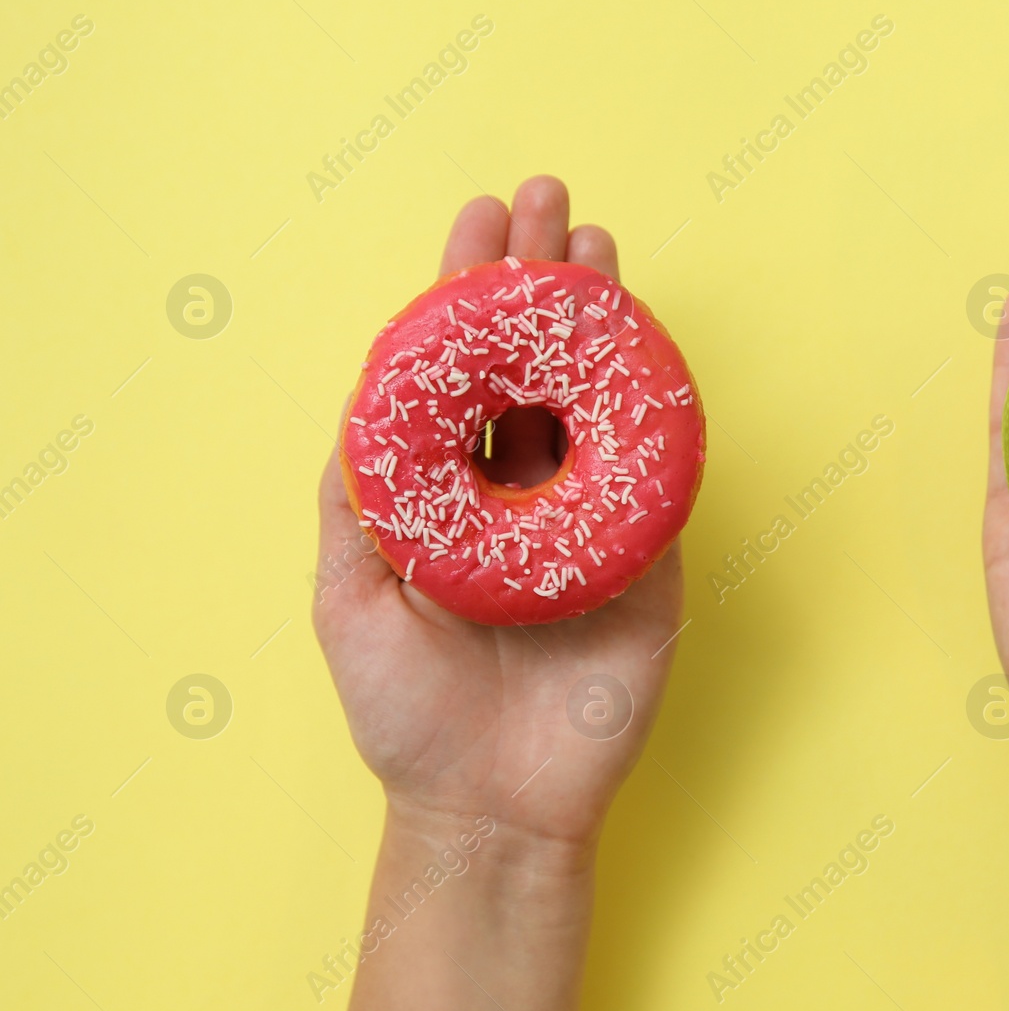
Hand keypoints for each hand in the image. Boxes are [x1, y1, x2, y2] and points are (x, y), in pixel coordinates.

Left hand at [313, 175, 683, 857]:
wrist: (492, 810)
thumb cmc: (407, 719)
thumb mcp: (349, 605)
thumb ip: (352, 509)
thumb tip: (354, 411)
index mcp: (455, 497)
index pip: (464, 374)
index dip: (469, 295)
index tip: (478, 223)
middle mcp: (526, 494)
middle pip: (538, 365)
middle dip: (543, 280)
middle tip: (549, 199)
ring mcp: (593, 521)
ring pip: (600, 400)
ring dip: (604, 320)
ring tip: (598, 245)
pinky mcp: (649, 561)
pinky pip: (657, 476)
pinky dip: (656, 408)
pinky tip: (649, 345)